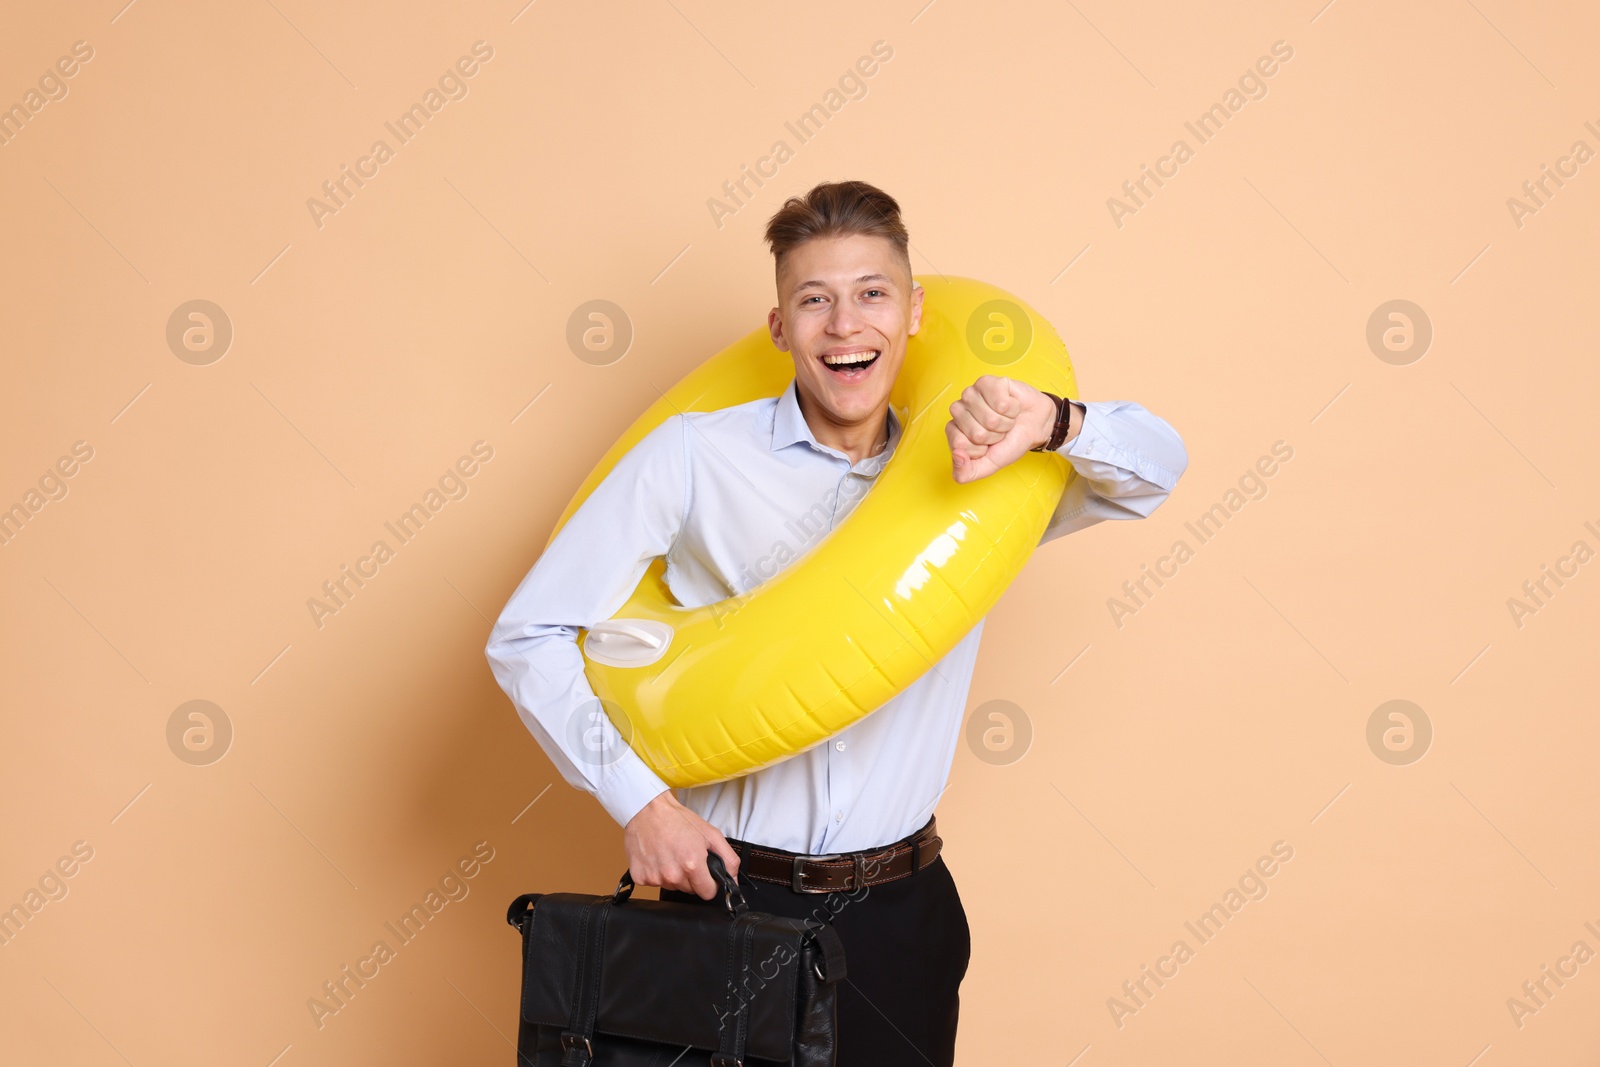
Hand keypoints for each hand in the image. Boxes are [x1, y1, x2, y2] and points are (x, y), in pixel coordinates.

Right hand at [623, 790, 741, 899]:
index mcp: (692, 865)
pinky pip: (654, 883)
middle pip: (689, 890)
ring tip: (670, 853)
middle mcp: (672, 875)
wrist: (647, 809)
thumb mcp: (710, 834)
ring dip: (673, 875)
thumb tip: (734, 879)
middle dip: (690, 877)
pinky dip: (656, 873)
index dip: (709, 883)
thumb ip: (728, 859)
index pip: (708, 893)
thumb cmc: (677, 819)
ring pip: (672, 887)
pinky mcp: (640, 877)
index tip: (705, 873)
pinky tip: (657, 856)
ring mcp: (654, 878)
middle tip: (685, 855)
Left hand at [945, 375, 1057, 483]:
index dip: (979, 450)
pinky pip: (1001, 403)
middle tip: (999, 431)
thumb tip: (957, 456)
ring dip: (1004, 423)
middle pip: (976, 433)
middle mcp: (959, 410)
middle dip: (994, 437)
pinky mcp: (987, 382)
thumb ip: (966, 472)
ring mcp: (971, 394)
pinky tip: (1010, 406)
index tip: (987, 445)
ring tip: (1006, 419)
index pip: (959, 445)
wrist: (1034, 426)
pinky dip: (1012, 409)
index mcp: (954, 431)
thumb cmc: (1009, 442)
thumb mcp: (988, 465)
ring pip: (990, 418)